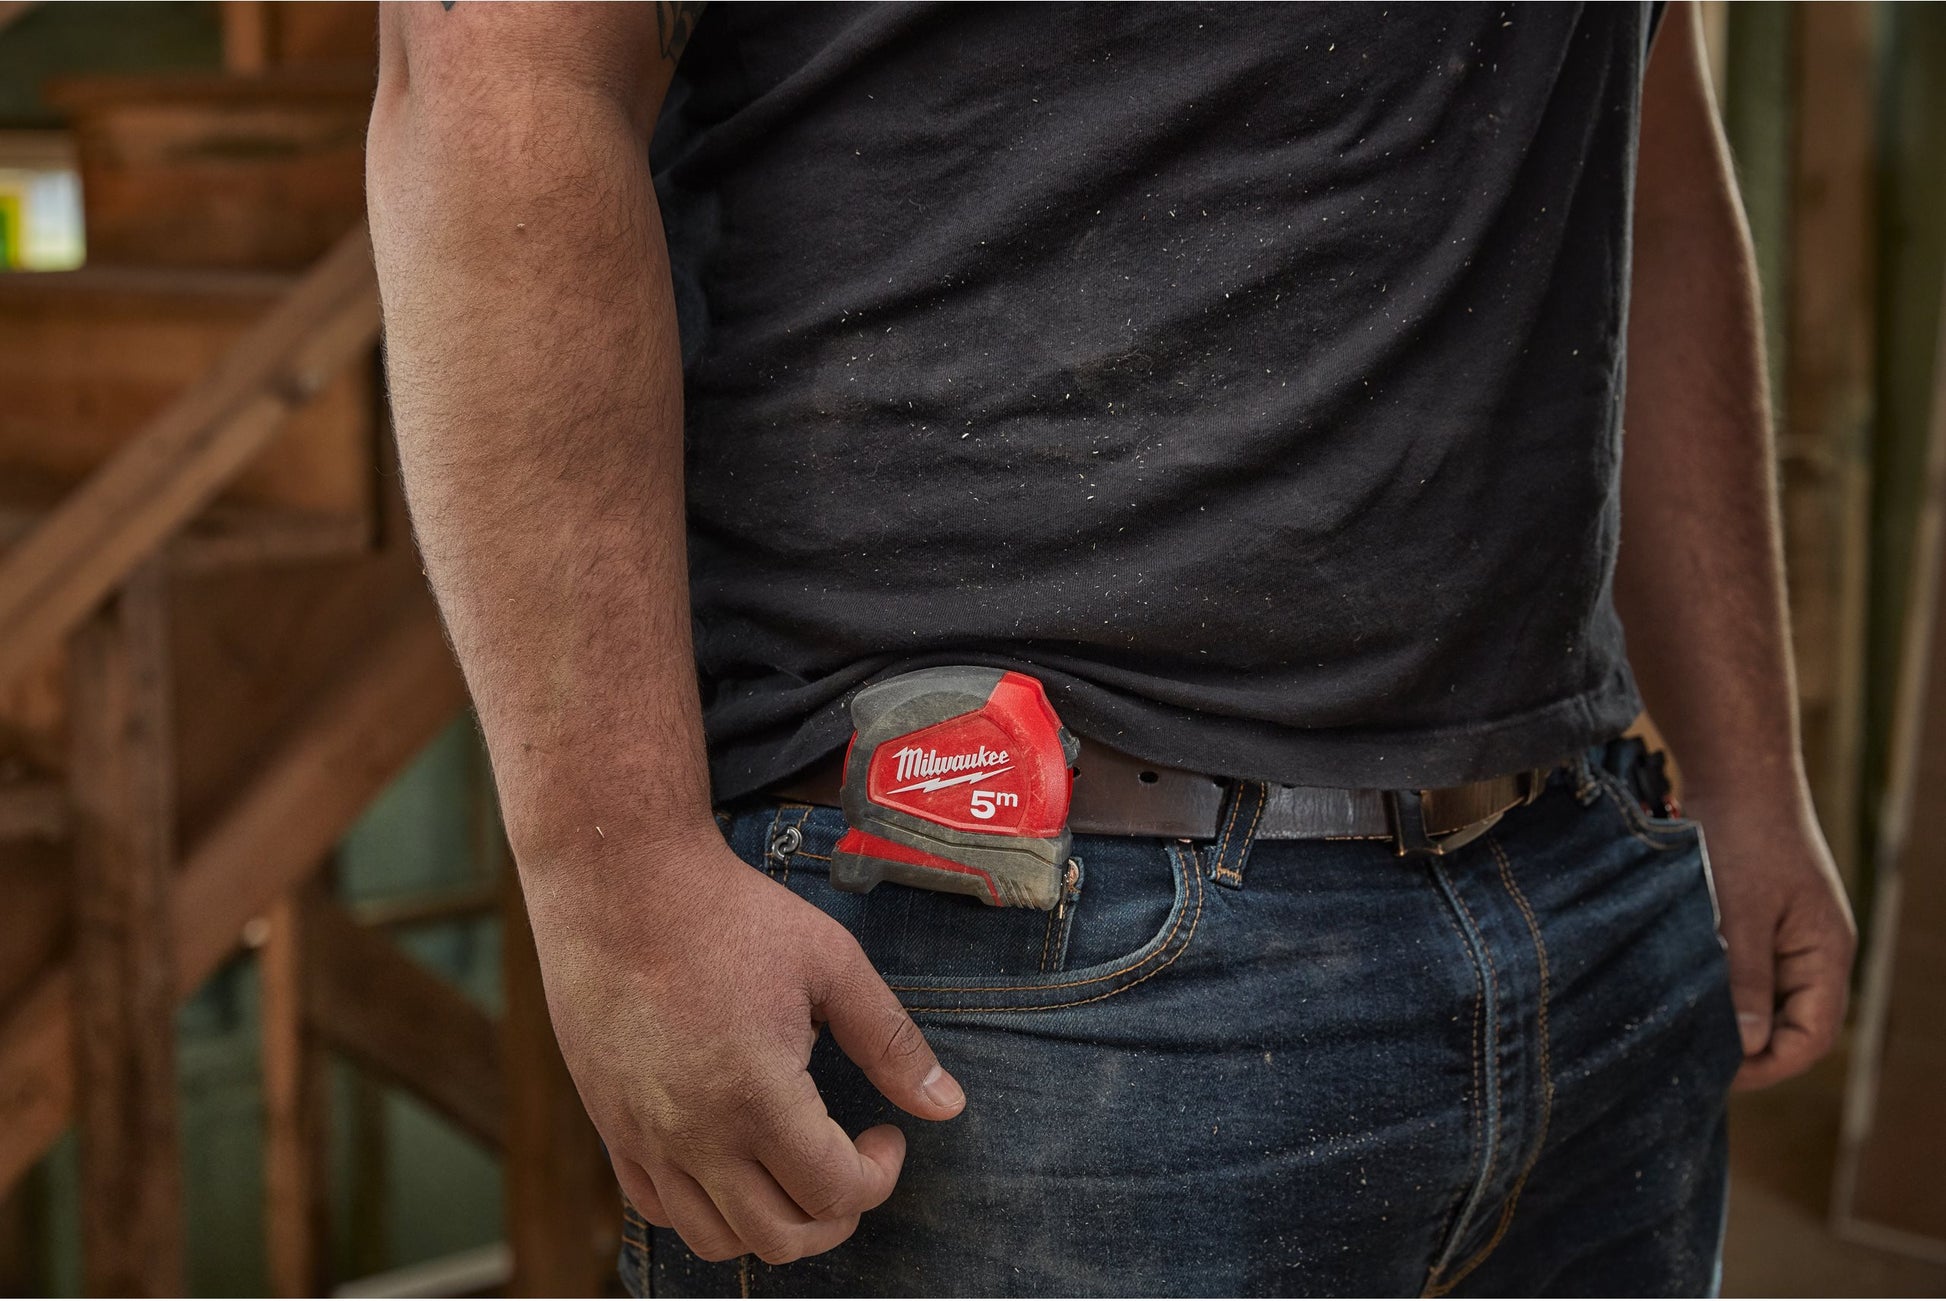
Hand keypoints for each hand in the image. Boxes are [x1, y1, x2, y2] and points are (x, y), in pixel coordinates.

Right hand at [520, 828, 966, 1263]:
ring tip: (796, 1167)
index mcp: (757, 1096)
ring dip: (772, 1222)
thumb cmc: (729, 913)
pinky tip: (733, 1156)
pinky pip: (658, 1209)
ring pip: (716, 1240)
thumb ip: (890, 1040)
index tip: (886, 1132)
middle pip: (781, 1238)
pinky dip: (705, 1208)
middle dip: (837, 1214)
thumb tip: (947, 1105)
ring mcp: (645, 1137)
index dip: (880, 1175)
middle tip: (852, 1163)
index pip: (836, 1194)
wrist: (618, 882)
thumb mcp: (830, 962)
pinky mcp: (610, 1126)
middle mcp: (695, 1134)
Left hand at [1689, 789, 1855, 1090]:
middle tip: (1687, 1059)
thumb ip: (1744, 981)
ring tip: (1677, 1028)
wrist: (1736, 769)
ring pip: (1761, 997)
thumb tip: (1749, 1047)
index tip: (1714, 1074)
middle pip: (1789, 1025)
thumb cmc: (1743, 836)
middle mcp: (1813, 950)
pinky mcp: (1758, 916)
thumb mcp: (1739, 914)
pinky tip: (1678, 988)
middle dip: (1746, 1047)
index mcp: (1826, 955)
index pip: (1813, 1039)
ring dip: (1727, 1015)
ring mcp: (1786, 933)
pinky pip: (1743, 967)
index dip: (1769, 1066)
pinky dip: (1717, 983)